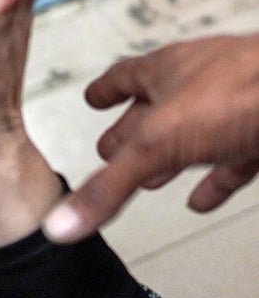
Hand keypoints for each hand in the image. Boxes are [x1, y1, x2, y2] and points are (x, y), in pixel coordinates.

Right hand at [43, 33, 258, 242]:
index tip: (92, 99)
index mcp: (168, 70)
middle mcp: (203, 81)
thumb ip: (108, 187)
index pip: (124, 77)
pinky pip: (236, 157)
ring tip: (156, 180)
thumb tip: (58, 226)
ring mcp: (240, 104)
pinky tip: (204, 200)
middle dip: (133, 131)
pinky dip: (217, 180)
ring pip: (197, 133)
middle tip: (113, 151)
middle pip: (158, 107)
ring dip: (174, 158)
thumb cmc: (243, 96)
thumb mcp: (157, 145)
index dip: (105, 91)